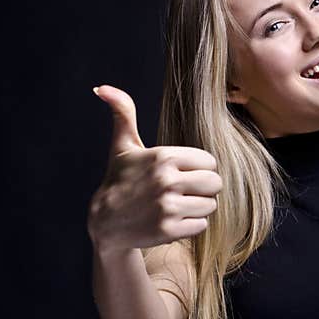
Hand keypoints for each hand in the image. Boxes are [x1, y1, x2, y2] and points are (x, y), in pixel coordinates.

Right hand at [87, 85, 222, 254]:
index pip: (210, 161)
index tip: (181, 172)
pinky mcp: (169, 230)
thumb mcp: (123, 145)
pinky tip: (173, 220)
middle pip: (215, 183)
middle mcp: (166, 181)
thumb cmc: (120, 179)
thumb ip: (123, 113)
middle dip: (203, 188)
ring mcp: (167, 207)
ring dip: (198, 207)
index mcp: (163, 157)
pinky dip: (191, 225)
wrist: (106, 221)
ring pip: (210, 205)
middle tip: (184, 190)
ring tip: (177, 205)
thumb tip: (103, 88)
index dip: (199, 168)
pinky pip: (201, 225)